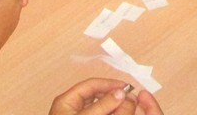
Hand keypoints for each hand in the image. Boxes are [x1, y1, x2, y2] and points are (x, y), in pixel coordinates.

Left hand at [49, 78, 164, 114]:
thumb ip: (103, 105)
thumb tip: (121, 92)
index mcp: (67, 101)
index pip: (91, 85)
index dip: (109, 84)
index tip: (126, 87)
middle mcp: (72, 108)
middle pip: (96, 96)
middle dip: (113, 96)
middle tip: (129, 99)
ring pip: (99, 108)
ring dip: (113, 107)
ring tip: (127, 108)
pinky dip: (109, 114)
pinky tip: (118, 114)